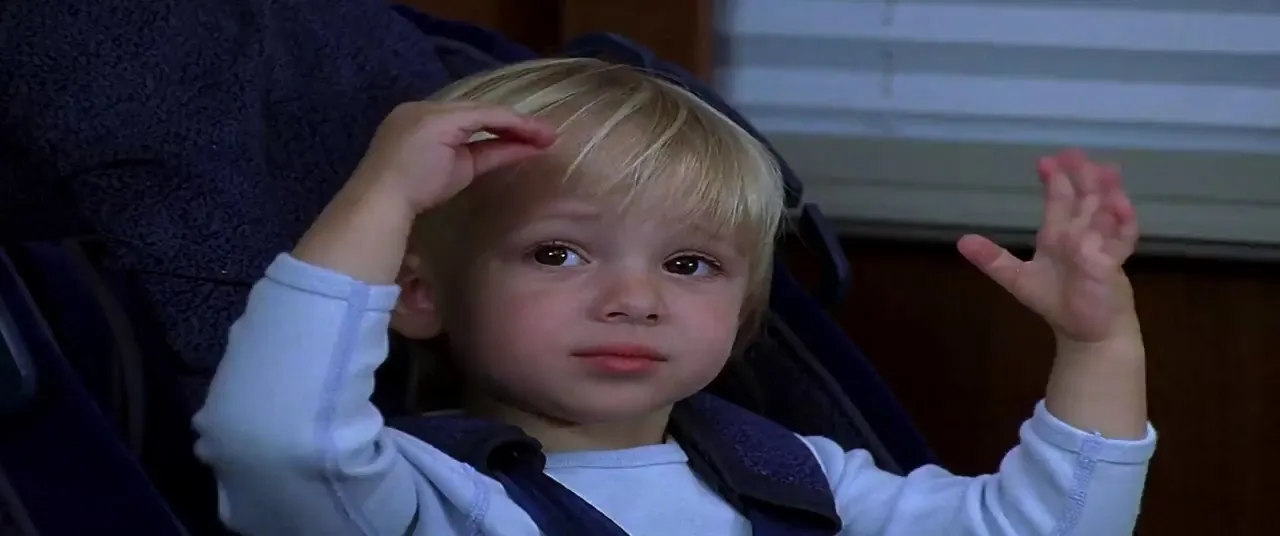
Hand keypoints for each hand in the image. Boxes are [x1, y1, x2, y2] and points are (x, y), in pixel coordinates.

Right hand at [291, 102, 555, 283]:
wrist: (381, 202)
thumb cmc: (408, 198)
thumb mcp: (454, 173)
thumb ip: (481, 159)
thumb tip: (513, 153)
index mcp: (420, 122)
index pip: (470, 122)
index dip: (502, 131)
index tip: (529, 142)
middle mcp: (423, 110)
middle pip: (479, 113)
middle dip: (515, 124)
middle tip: (546, 135)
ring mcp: (430, 113)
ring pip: (484, 112)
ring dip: (519, 124)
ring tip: (547, 136)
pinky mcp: (440, 120)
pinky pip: (484, 118)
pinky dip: (510, 125)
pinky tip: (530, 135)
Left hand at [957, 149, 1139, 344]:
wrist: (1090, 332)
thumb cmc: (1058, 303)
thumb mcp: (1018, 280)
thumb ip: (993, 260)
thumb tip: (961, 241)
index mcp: (1056, 236)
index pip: (1057, 202)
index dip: (1053, 181)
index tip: (1046, 160)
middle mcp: (1079, 235)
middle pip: (1082, 200)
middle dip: (1082, 177)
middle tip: (1077, 153)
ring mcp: (1100, 245)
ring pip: (1103, 213)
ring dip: (1105, 192)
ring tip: (1106, 171)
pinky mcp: (1114, 262)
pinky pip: (1121, 239)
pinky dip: (1123, 223)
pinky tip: (1121, 206)